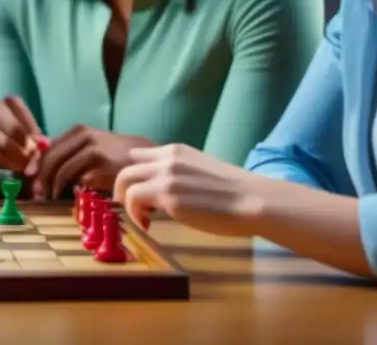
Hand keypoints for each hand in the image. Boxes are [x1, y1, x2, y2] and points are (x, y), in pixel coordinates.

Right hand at [0, 95, 43, 173]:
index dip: (27, 121)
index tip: (37, 139)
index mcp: (7, 103)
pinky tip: (9, 165)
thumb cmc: (23, 141)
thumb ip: (37, 141)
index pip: (14, 103)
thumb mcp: (32, 138)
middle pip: (0, 116)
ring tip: (21, 162)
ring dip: (7, 149)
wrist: (6, 152)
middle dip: (17, 136)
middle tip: (29, 152)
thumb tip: (43, 144)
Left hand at [34, 125, 153, 198]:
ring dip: (53, 187)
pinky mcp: (105, 169)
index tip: (28, 178)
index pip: (48, 146)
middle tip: (36, 193)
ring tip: (51, 197)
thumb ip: (68, 150)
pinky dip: (74, 190)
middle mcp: (86, 137)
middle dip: (41, 177)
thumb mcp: (90, 145)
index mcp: (79, 131)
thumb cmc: (114, 155)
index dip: (36, 163)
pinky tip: (74, 196)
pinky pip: (81, 182)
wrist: (147, 160)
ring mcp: (95, 152)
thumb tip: (38, 162)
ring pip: (63, 171)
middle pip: (52, 158)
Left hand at [113, 143, 265, 235]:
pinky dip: (135, 215)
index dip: (133, 175)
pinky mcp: (168, 195)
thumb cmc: (233, 193)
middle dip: (122, 191)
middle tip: (132, 209)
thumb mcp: (200, 170)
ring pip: (125, 183)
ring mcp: (166, 175)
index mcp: (175, 150)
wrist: (253, 201)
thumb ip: (177, 172)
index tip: (136, 192)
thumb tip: (158, 189)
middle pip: (126, 169)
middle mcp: (167, 158)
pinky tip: (148, 226)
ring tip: (143, 220)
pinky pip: (133, 202)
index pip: (137, 155)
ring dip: (128, 204)